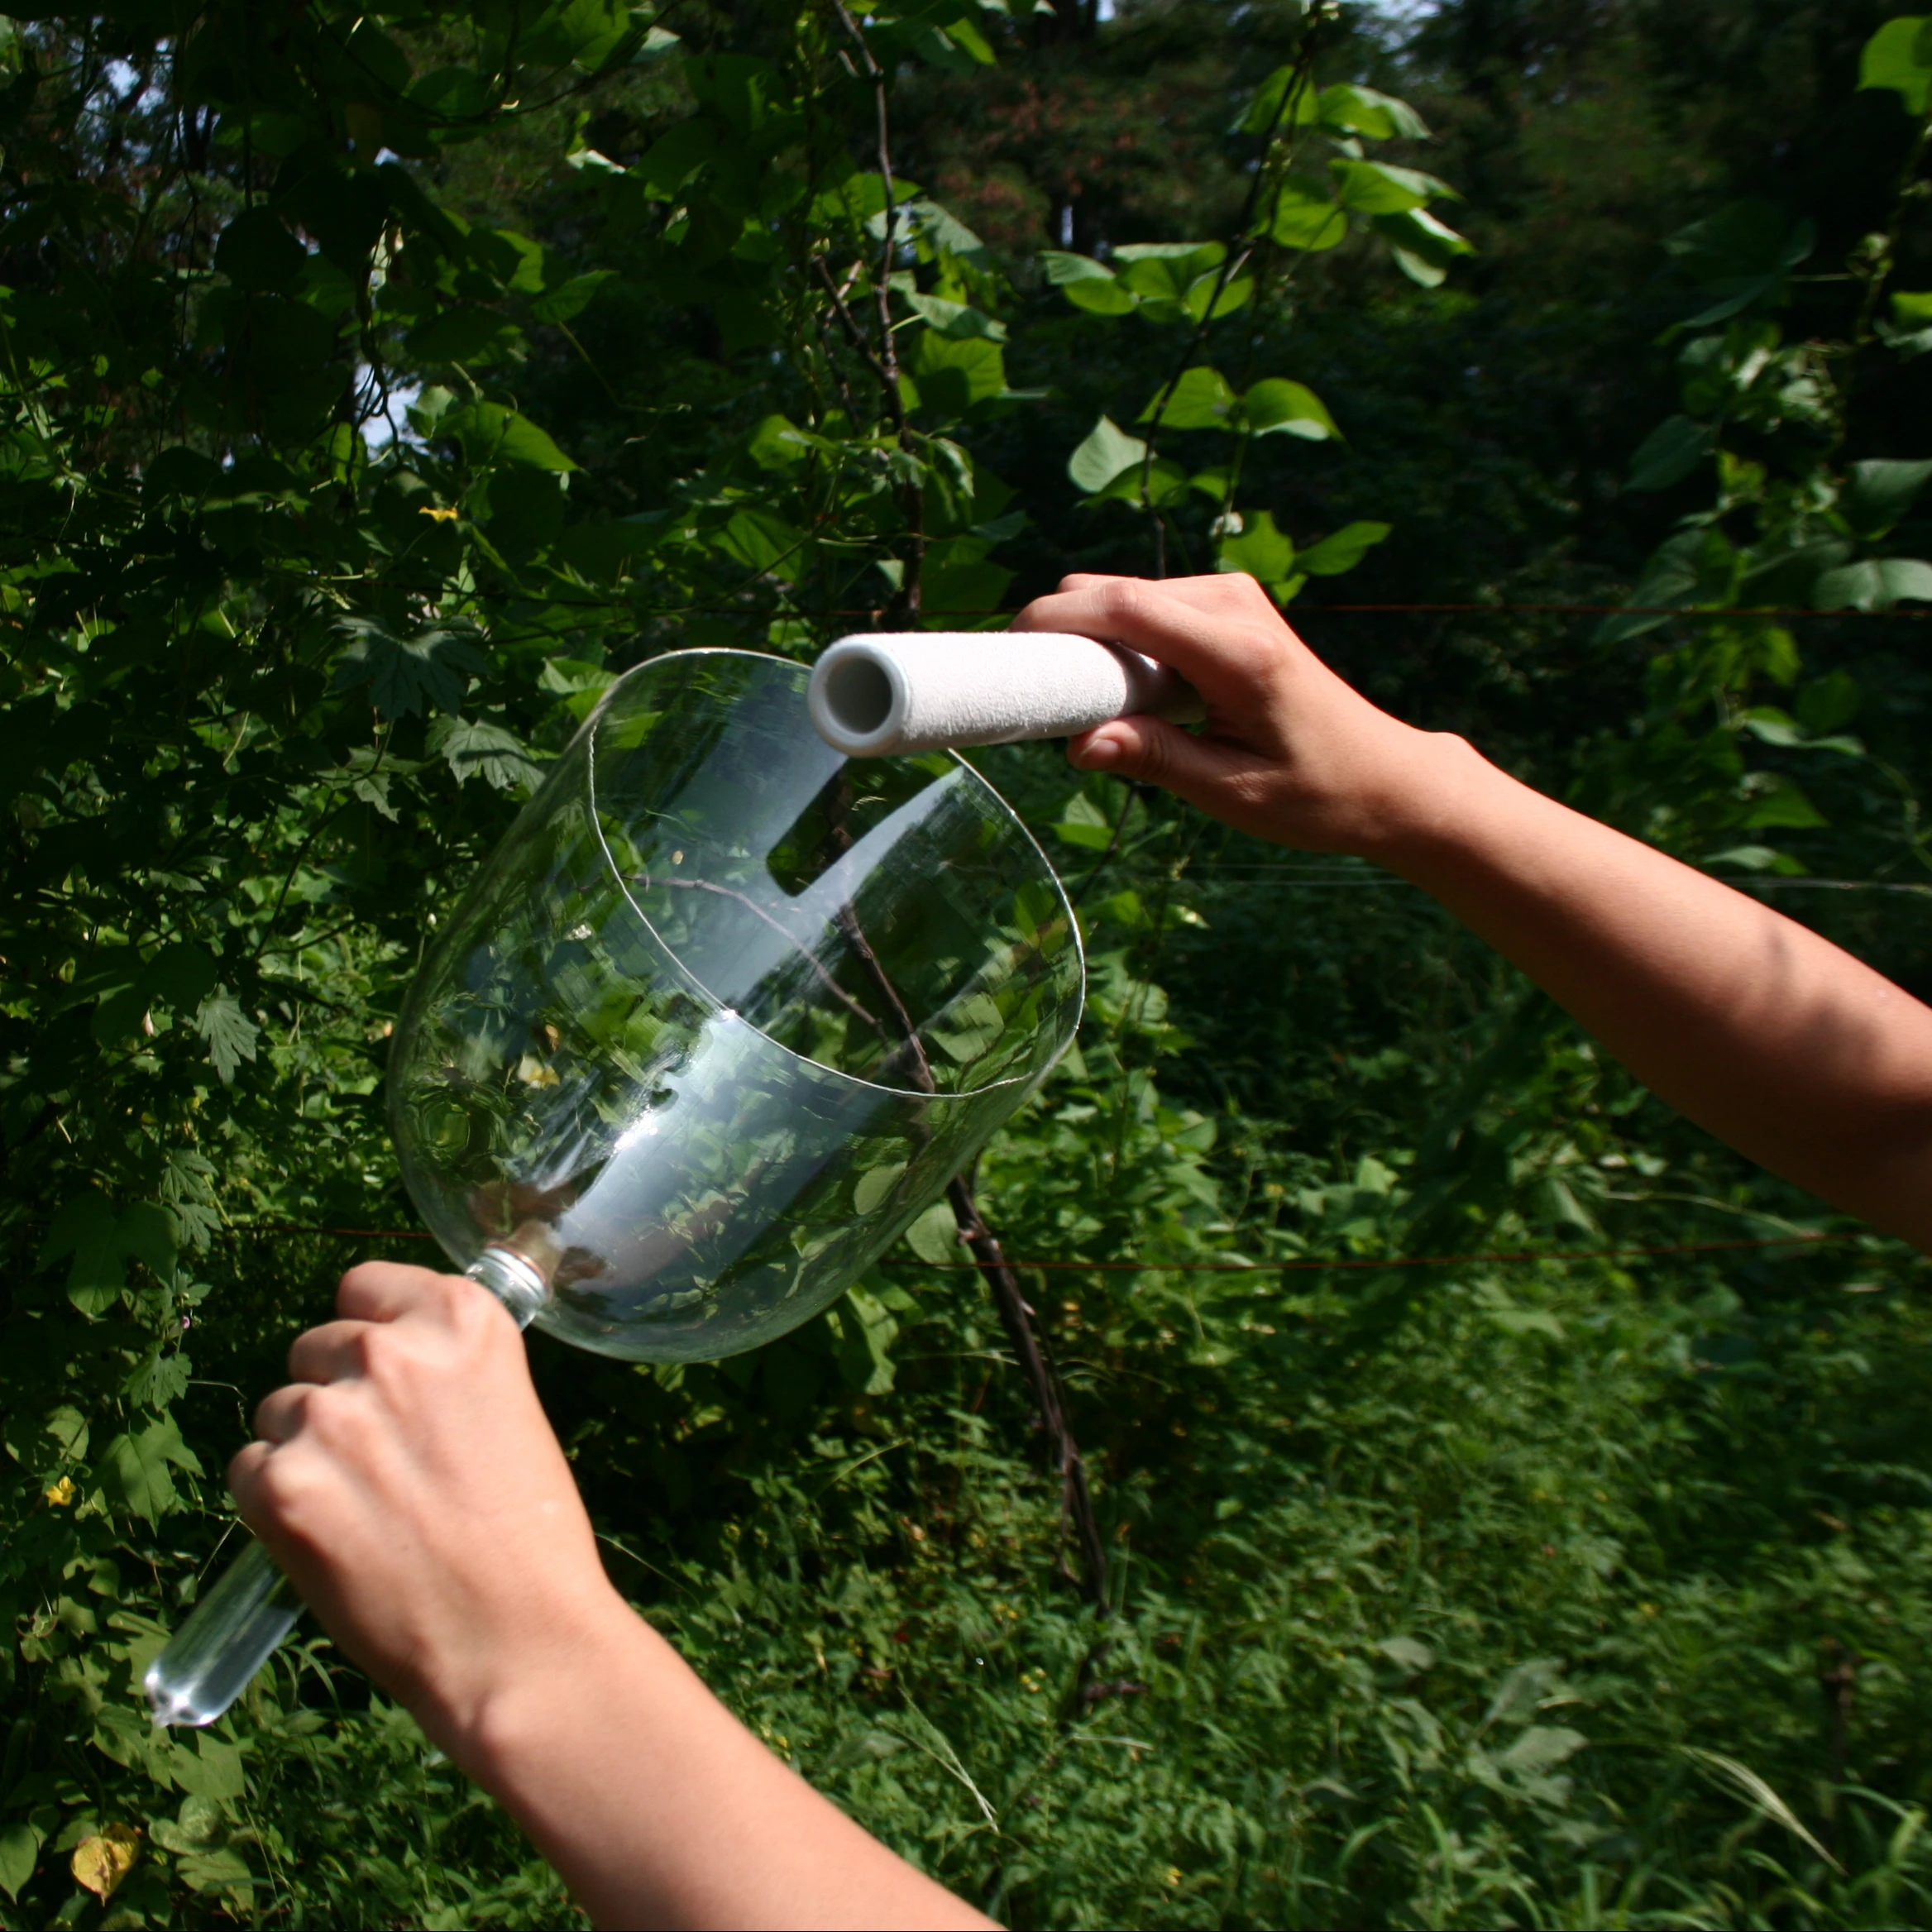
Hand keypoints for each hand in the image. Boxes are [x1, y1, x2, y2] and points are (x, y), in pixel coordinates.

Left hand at [231, 1265, 991, 1928]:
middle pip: (318, 1343)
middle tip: (398, 1482)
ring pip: (277, 1409)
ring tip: (382, 1530)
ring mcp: (345, 1401)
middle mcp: (407, 1340)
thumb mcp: (531, 1444)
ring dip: (309, 1462)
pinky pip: (247, 1470)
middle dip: (340, 1402)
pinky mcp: (296, 1471)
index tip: (394, 1375)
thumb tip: (452, 1338)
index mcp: (478, 1322)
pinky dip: (277, 1516)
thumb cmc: (559, 1563)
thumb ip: (478, 1385)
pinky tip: (340, 1553)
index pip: (378, 1277)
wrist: (535, 1655)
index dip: (376, 1332)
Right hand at [1013, 571, 1474, 857]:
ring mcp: (1231, 598)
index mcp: (1238, 652)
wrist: (1387, 776)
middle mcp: (1234, 606)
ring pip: (1122, 592)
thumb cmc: (1319, 794)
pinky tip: (1117, 693)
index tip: (1003, 654)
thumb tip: (1076, 744)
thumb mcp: (1234, 794)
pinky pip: (1145, 603)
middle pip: (1111, 589)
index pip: (1125, 607)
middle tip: (1033, 701)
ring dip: (1086, 639)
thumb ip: (1156, 761)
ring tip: (1080, 707)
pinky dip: (1114, 639)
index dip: (1053, 621)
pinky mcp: (1226, 605)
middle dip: (1058, 633)